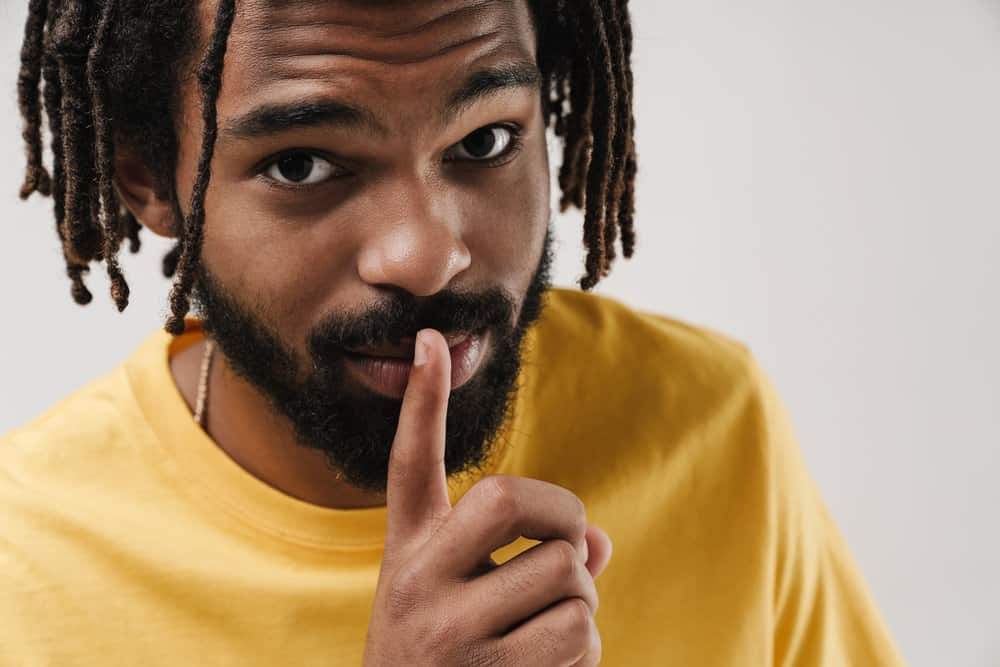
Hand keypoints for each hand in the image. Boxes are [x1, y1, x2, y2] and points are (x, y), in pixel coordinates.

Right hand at [362, 328, 612, 666]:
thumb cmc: (453, 661)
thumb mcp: (467, 601)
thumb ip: (528, 557)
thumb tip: (599, 545)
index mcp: (409, 552)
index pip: (411, 463)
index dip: (419, 399)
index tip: (428, 339)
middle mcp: (417, 583)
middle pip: (516, 500)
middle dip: (565, 519)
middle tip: (568, 549)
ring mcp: (450, 634)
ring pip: (567, 576)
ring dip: (580, 603)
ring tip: (544, 633)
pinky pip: (580, 635)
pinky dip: (586, 651)